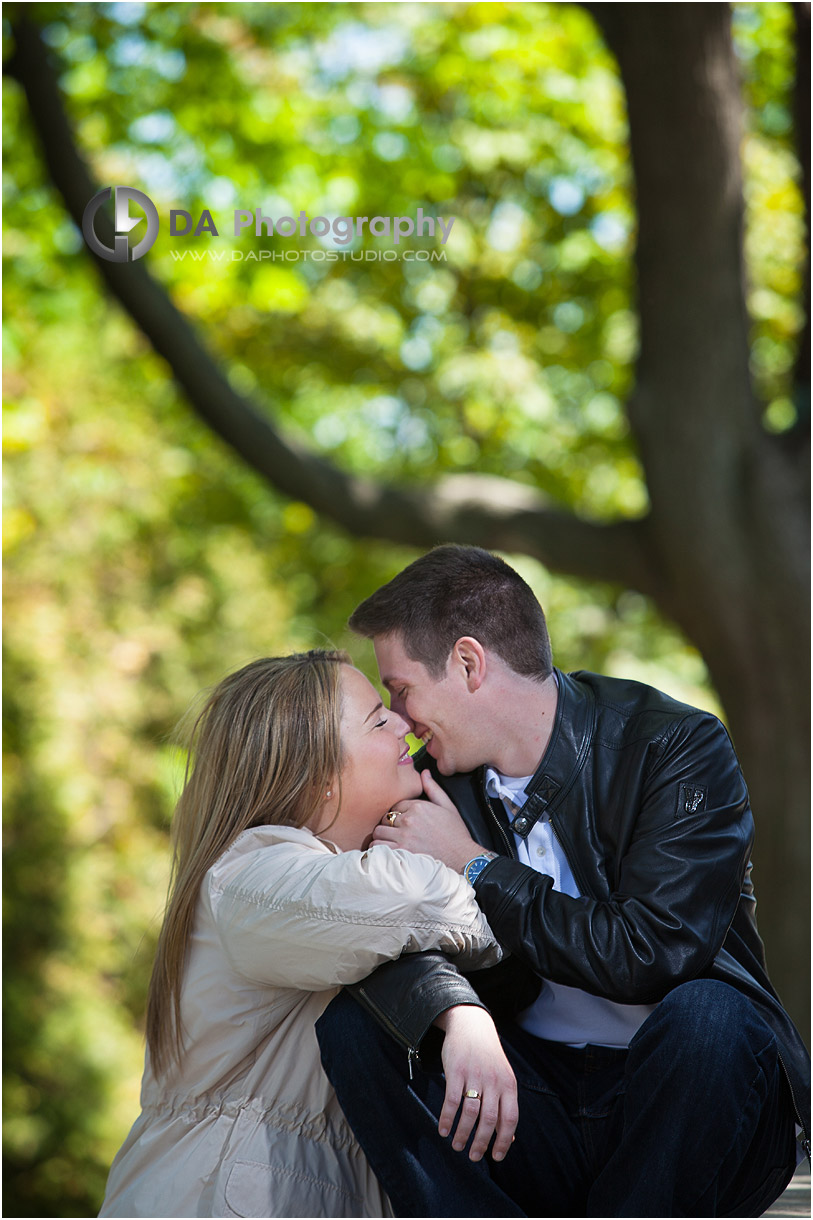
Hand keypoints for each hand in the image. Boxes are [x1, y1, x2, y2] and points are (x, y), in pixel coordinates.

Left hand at [370, 771, 482, 870]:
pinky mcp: (401, 852)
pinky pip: (378, 847)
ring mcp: (404, 836)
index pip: (395, 805)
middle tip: (396, 833)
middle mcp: (409, 820)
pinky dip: (380, 849)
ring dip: (382, 837)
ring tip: (390, 842)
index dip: (398, 814)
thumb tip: (424, 772)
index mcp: (418, 807)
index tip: (403, 822)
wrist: (461, 857)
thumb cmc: (456, 834)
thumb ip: (433, 788)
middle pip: (385, 818)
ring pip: (378, 832)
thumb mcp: (448, 807)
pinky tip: (388, 851)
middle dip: (389, 825)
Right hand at [434, 1005, 517, 1161]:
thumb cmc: (488, 1057)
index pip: (510, 1118)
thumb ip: (506, 1106)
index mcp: (508, 1085)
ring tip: (457, 1146)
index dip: (504, 1141)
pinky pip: (451, 1100)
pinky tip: (443, 1129)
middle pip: (489, 1119)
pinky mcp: (456, 1070)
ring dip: (462, 1133)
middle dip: (481, 1143)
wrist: (472, 1024)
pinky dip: (447, 1118)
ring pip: (470, 1112)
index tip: (496, 1157)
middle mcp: (493, 1081)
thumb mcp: (503, 1078)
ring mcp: (475, 1075)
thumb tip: (510, 1139)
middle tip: (473, 1157)